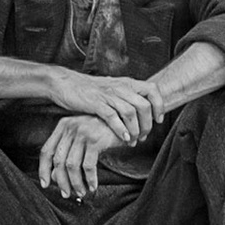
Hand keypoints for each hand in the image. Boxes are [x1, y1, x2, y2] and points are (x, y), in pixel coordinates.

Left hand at [39, 115, 124, 199]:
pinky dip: (90, 179)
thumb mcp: (82, 141)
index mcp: (63, 126)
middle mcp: (70, 127)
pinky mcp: (95, 140)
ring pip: (72, 165)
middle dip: (61, 181)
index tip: (45, 185)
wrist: (126, 122)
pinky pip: (88, 166)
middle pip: (58, 160)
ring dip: (76, 183)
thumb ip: (67, 155)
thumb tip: (53, 178)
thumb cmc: (103, 132)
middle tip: (66, 194)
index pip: (47, 150)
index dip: (43, 170)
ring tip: (81, 192)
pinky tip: (93, 186)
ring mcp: (82, 133)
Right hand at [44, 68, 164, 142]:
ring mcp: (108, 95)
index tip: (158, 120)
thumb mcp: (113, 89)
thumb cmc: (91, 90)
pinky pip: (113, 117)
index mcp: (127, 83)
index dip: (159, 105)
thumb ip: (127, 97)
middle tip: (144, 136)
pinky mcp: (96, 104)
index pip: (152, 90)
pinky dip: (121, 130)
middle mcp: (120, 87)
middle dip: (147, 124)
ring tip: (134, 141)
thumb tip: (143, 112)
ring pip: (130, 113)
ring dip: (135, 130)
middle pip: (144, 105)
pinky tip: (125, 138)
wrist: (66, 83)